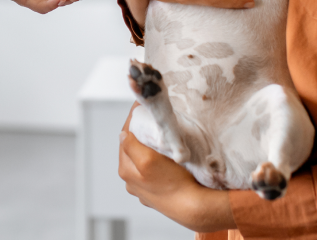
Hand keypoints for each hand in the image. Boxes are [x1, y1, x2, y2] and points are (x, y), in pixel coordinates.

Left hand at [119, 105, 234, 232]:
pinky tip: (168, 159)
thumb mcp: (148, 160)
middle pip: (133, 149)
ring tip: (161, 138)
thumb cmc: (173, 184)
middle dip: (141, 134)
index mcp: (126, 170)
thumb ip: (131, 146)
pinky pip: (155, 171)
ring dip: (150, 148)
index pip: (125, 137)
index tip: (141, 107)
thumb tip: (122, 135)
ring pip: (144, 160)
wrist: (194, 208)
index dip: (133, 120)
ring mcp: (145, 188)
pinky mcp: (158, 193)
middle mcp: (132, 181)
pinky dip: (159, 162)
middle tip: (152, 119)